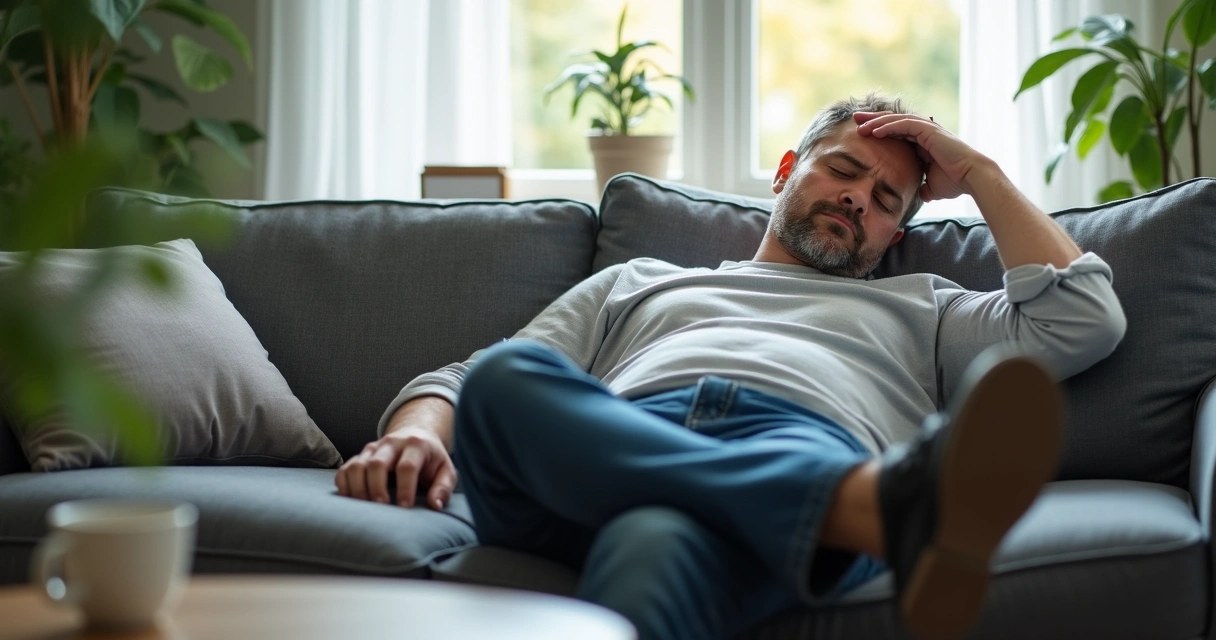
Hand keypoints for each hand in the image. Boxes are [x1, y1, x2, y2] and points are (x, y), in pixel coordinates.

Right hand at [335, 426, 457, 509]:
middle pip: (377, 464)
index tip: (405, 507)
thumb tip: (436, 506)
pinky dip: (344, 485)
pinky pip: (345, 469)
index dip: (405, 488)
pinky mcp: (360, 455)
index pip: (406, 466)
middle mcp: (391, 443)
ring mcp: (373, 448)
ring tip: (365, 507)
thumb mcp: (445, 470)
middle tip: (381, 507)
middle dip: (376, 488)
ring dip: (358, 488)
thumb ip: (443, 487)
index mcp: (416, 445)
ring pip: (357, 466)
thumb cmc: (431, 459)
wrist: (416, 435)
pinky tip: (351, 499)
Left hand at [853, 111, 989, 201]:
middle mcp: (924, 132)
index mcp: (923, 143)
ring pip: (896, 120)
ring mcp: (927, 130)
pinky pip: (904, 125)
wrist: (972, 179)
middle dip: (873, 120)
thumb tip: (920, 195)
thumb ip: (924, 188)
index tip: (862, 133)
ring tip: (859, 124)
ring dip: (876, 122)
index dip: (879, 130)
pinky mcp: (929, 131)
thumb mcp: (932, 187)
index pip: (896, 132)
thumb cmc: (955, 182)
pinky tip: (874, 131)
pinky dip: (888, 127)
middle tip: (855, 119)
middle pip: (893, 121)